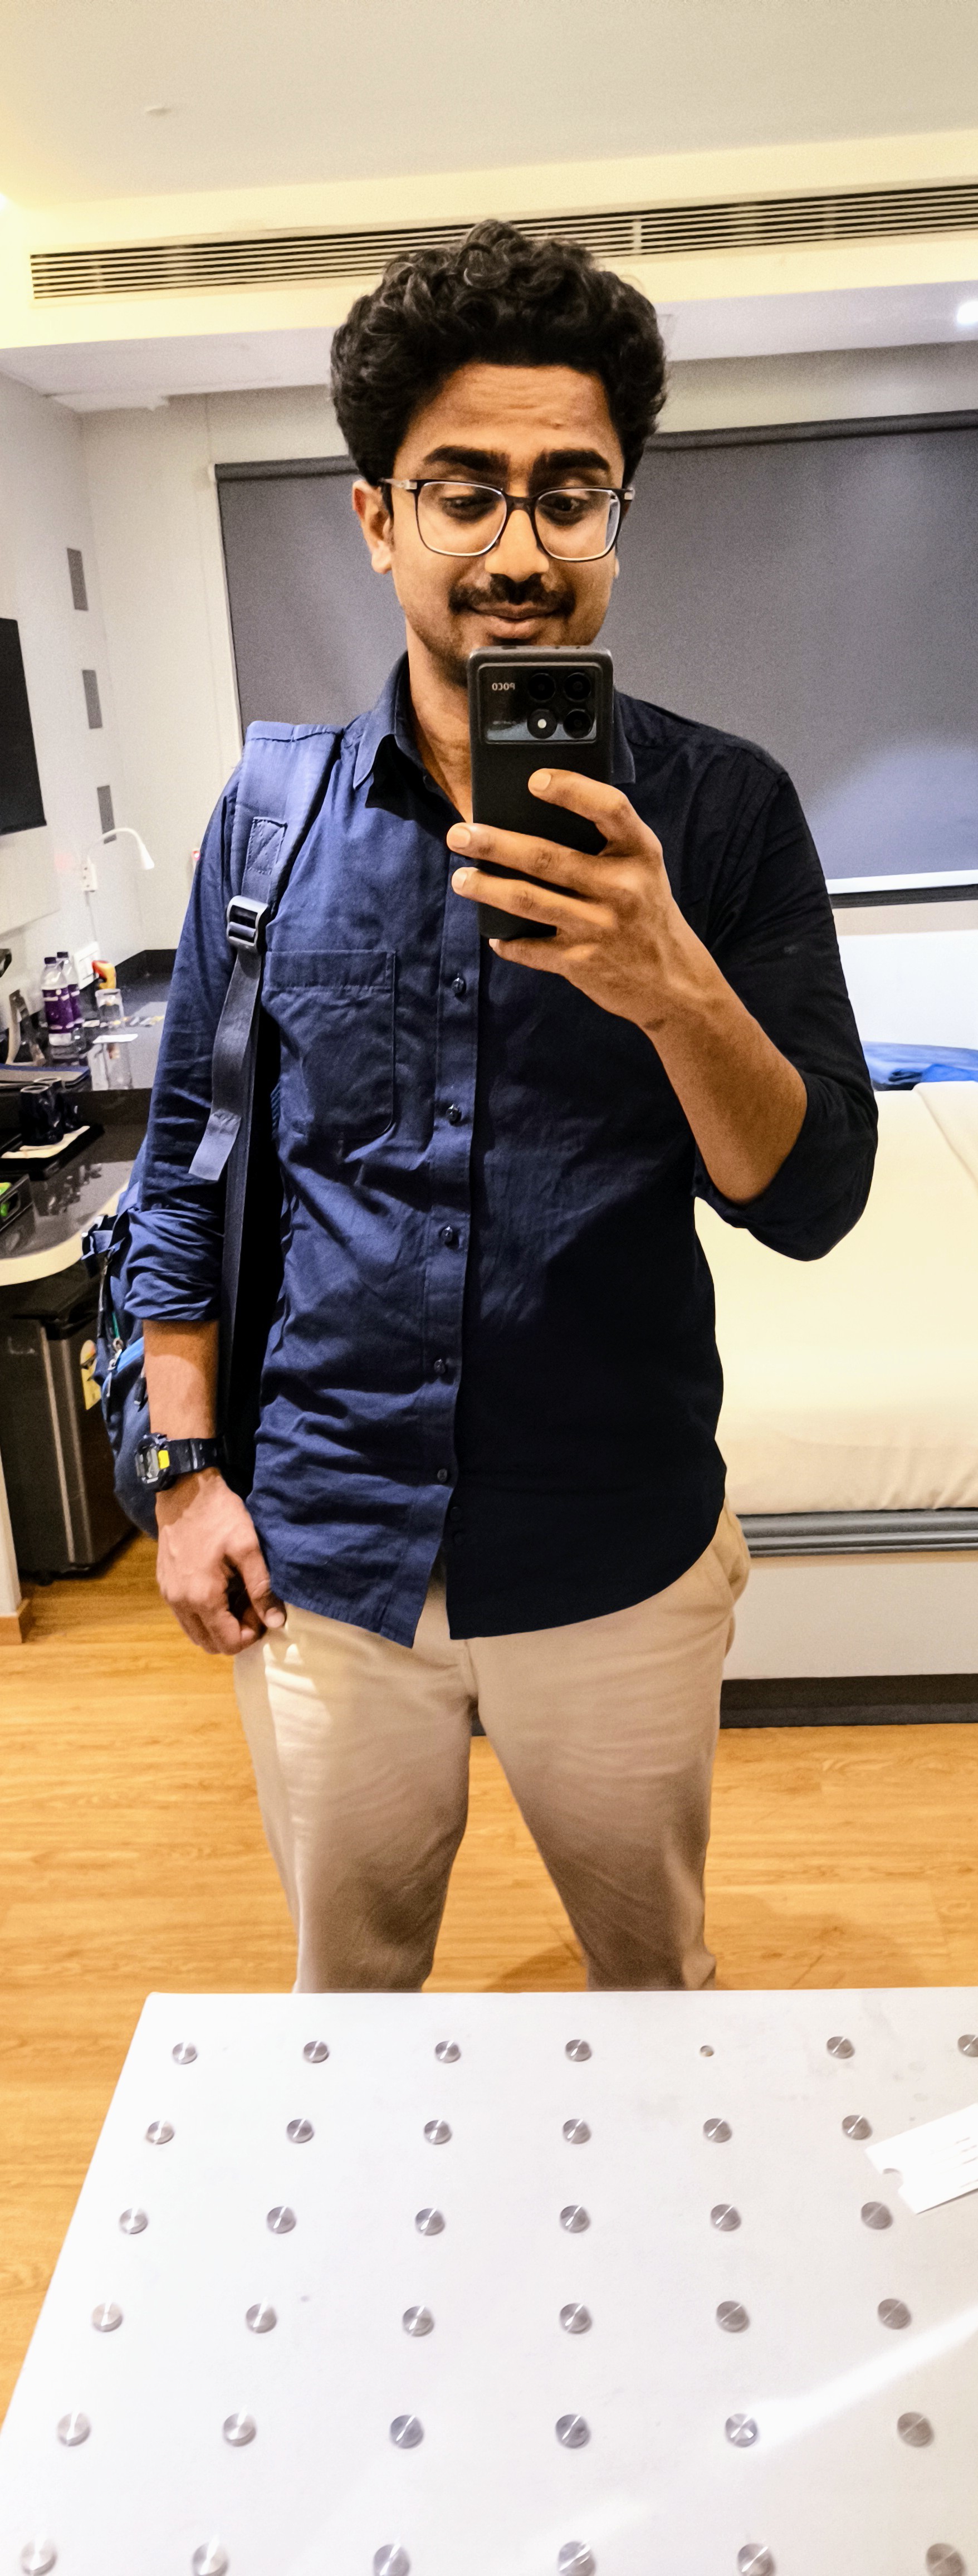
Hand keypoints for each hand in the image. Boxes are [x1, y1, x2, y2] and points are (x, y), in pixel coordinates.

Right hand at [154, 1469, 285, 1654]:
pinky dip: (203, 1614)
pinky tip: (218, 1589)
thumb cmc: (219, 1516)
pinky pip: (184, 1616)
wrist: (184, 1491)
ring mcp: (169, 1596)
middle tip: (250, 1606)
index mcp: (203, 1598)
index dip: (250, 1634)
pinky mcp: (164, 1585)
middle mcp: (180, 1603)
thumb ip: (261, 1588)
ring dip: (218, 1626)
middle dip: (234, 1633)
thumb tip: (276, 1622)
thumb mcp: (248, 1548)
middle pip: (209, 1644)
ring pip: (195, 1632)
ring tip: (235, 1598)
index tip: (261, 1611)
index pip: (228, 1643)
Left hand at [447, 769, 695, 1033]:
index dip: (572, 789)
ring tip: (460, 879)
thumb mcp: (641, 870)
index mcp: (640, 853)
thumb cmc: (646, 913)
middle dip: (494, 843)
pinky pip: (530, 949)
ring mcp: (600, 927)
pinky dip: (506, 942)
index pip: (610, 808)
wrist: (673, 983)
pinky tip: (492, 934)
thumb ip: (605, 844)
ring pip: (527, 901)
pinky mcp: (581, 962)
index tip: (534, 779)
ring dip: (486, 888)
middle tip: (460, 833)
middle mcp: (622, 888)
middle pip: (547, 857)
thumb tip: (532, 818)